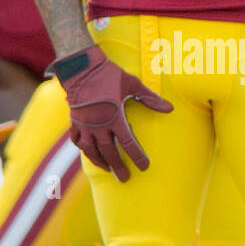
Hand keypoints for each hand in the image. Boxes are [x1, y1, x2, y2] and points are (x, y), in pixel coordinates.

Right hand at [51, 45, 172, 182]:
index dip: (137, 156)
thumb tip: (170, 109)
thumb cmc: (109, 74)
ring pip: (91, 150)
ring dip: (100, 162)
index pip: (128, 142)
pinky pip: (77, 141)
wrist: (80, 67)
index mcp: (114, 116)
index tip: (144, 166)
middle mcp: (98, 124)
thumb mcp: (132, 84)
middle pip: (109, 152)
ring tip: (108, 170)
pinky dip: (84, 149)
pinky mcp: (74, 121)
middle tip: (124, 178)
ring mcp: (84, 125)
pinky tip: (90, 153)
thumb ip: (150, 98)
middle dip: (118, 166)